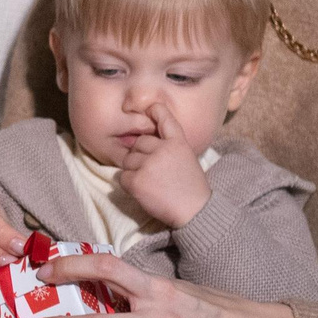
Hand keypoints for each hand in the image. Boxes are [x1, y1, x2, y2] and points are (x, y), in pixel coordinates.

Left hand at [113, 103, 209, 227]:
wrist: (195, 211)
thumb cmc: (191, 187)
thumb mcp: (186, 158)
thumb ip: (170, 147)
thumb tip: (146, 141)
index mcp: (178, 143)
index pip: (165, 120)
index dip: (157, 111)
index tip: (151, 107)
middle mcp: (163, 149)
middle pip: (138, 143)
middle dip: (141, 155)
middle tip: (153, 172)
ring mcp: (148, 164)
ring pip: (128, 160)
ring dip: (134, 170)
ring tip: (150, 182)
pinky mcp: (137, 180)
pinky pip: (122, 177)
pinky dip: (129, 184)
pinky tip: (143, 191)